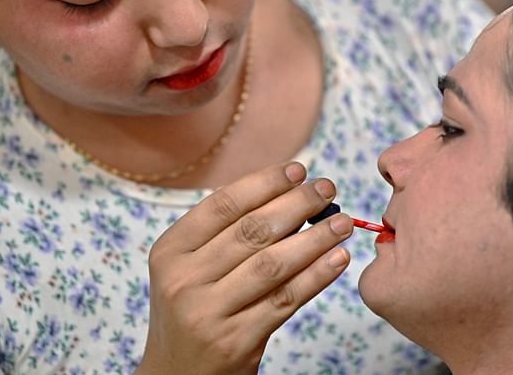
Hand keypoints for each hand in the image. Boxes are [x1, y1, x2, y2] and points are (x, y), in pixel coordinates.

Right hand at [135, 162, 352, 374]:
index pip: (223, 205)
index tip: (298, 170)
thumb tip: (286, 194)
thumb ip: (225, 234)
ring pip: (272, 264)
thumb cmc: (194, 311)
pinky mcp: (236, 341)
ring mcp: (208, 313)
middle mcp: (184, 280)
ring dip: (314, 238)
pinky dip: (316, 275)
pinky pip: (286, 299)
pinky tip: (337, 259)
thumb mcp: (190, 269)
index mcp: (170, 251)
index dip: (264, 183)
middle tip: (327, 188)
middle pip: (251, 231)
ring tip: (342, 222)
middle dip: (296, 204)